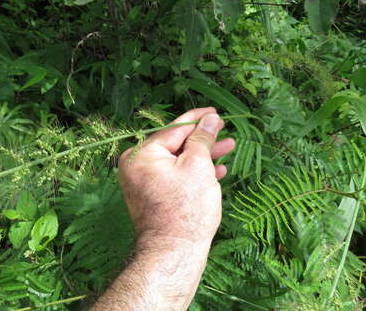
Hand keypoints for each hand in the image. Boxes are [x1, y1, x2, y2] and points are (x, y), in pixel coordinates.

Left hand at [118, 107, 234, 245]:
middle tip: (223, 130)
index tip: (214, 112)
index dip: (196, 119)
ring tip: (228, 147)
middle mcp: (137, 167)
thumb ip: (202, 139)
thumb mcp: (198, 166)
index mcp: (142, 155)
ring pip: (178, 162)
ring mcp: (144, 183)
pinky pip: (174, 178)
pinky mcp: (153, 197)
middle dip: (203, 139)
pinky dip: (194, 173)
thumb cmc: (186, 209)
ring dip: (203, 156)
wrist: (174, 253)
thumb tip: (210, 119)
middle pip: (176, 145)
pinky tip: (217, 171)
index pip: (173, 129)